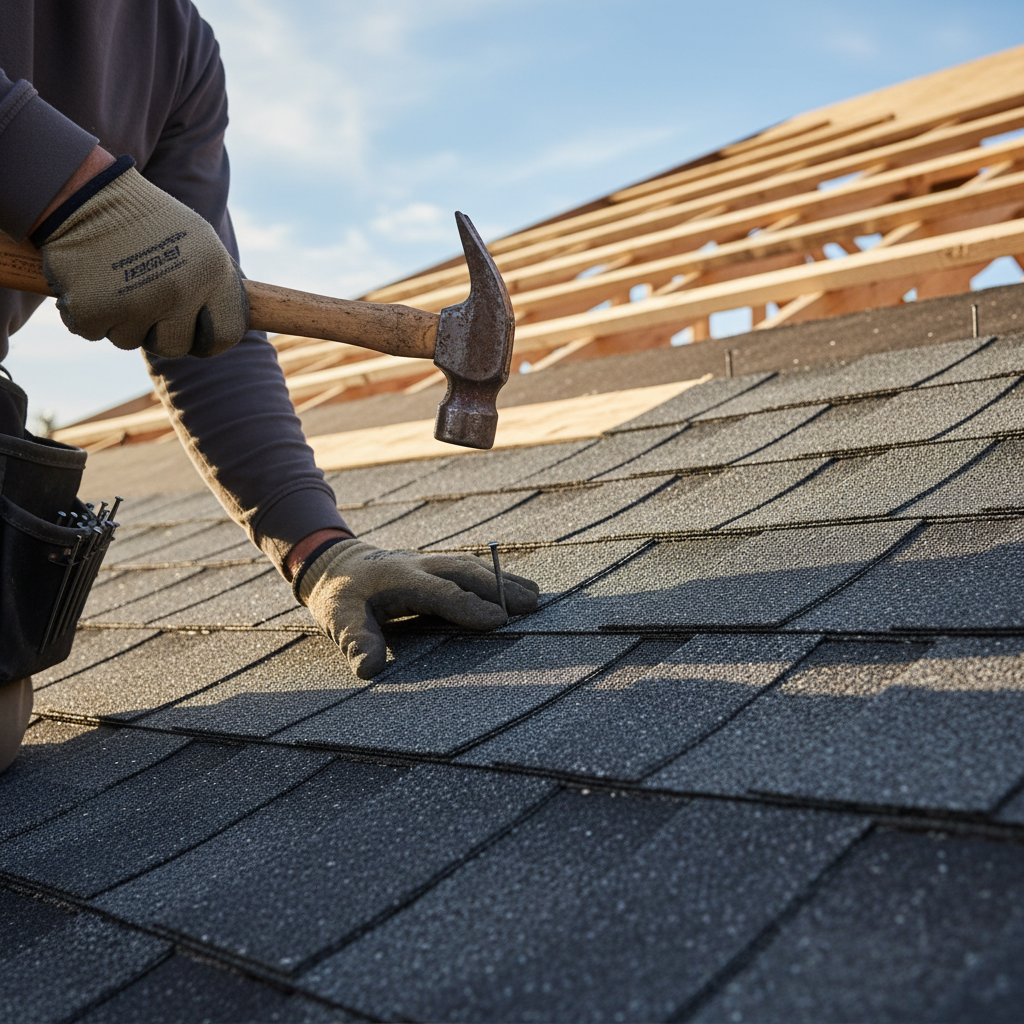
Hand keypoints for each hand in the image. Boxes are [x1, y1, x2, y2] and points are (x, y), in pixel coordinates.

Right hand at [35, 156, 246, 358]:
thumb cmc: (149, 221)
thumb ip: (220, 285)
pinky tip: (92, 282)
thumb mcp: (200, 242)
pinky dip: (90, 314)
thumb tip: (251, 320)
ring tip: (118, 280)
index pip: (227, 335)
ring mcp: (137, 301)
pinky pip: (96, 332)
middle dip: (159, 330)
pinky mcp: (94, 309)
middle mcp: (180, 289)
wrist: (85, 193)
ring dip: (123, 319)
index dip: (210, 340)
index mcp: (213, 272)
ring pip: (132, 341)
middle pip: (176, 347)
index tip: (195, 333)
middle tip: (145, 298)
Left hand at [295, 539, 539, 678]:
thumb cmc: (342, 596)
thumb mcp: (340, 618)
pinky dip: (498, 577)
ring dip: (505, 581)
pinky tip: (519, 588)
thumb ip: (356, 640)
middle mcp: (422, 565)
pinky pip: (473, 569)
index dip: (470, 606)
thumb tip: (369, 668)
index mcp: (401, 578)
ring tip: (535, 598)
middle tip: (532, 606)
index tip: (498, 621)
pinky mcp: (440, 566)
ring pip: (475, 567)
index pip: (442, 593)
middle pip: (467, 573)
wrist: (338, 562)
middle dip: (500, 588)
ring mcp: (433, 562)